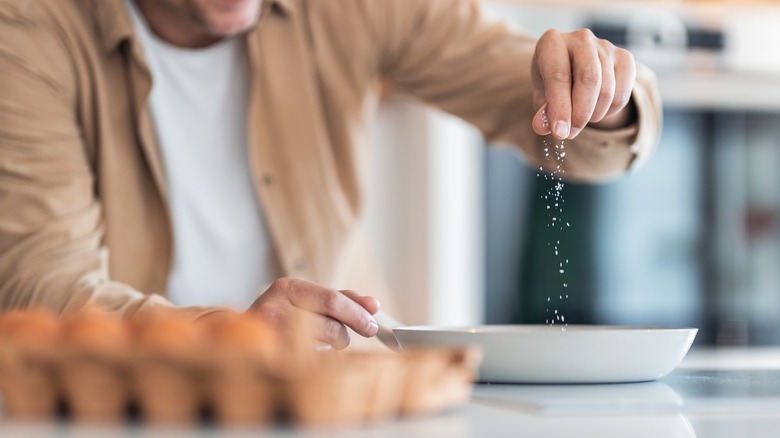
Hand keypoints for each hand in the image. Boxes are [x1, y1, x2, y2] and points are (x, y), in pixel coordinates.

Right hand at [246, 277, 379, 349]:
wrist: (238, 336)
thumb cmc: (282, 316)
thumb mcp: (307, 299)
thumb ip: (340, 299)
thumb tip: (374, 304)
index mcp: (287, 287)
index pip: (332, 299)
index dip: (357, 312)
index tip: (373, 322)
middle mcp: (275, 307)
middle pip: (330, 323)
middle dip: (351, 330)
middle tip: (366, 331)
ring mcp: (270, 334)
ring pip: (322, 344)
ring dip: (335, 344)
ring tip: (329, 340)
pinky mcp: (269, 358)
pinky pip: (309, 361)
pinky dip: (319, 358)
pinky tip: (313, 352)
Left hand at [531, 29, 636, 139]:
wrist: (573, 66)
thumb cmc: (553, 81)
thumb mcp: (541, 94)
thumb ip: (542, 111)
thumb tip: (542, 127)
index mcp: (552, 42)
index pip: (559, 76)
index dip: (560, 107)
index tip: (560, 132)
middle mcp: (580, 39)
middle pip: (589, 79)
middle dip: (580, 113)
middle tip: (571, 133)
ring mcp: (605, 46)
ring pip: (607, 89)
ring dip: (593, 114)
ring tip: (580, 121)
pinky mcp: (625, 57)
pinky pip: (622, 93)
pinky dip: (610, 111)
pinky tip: (596, 110)